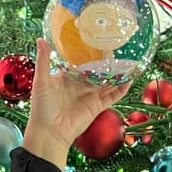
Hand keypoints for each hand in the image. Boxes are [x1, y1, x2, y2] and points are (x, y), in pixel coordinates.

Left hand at [22, 37, 131, 170]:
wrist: (50, 132)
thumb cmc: (42, 106)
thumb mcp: (41, 81)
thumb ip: (43, 60)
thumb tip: (41, 39)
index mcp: (67, 77)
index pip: (80, 62)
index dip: (88, 53)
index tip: (97, 40)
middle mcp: (80, 85)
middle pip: (96, 71)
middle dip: (105, 62)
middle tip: (116, 48)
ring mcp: (90, 96)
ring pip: (107, 82)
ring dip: (117, 74)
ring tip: (128, 61)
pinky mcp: (97, 106)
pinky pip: (112, 96)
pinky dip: (121, 89)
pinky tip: (130, 80)